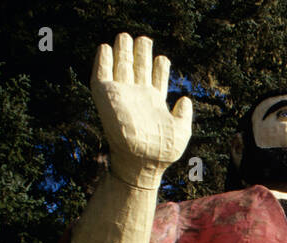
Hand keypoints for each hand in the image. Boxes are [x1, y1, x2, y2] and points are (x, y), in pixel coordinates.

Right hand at [90, 33, 191, 188]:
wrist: (142, 162)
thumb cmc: (163, 152)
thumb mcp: (181, 131)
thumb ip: (185, 114)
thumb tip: (185, 98)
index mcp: (155, 103)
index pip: (156, 80)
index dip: (160, 68)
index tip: (163, 58)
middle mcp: (138, 97)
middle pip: (139, 69)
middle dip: (141, 53)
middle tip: (144, 38)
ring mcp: (122, 95)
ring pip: (121, 67)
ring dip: (123, 52)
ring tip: (126, 36)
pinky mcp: (106, 96)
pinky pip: (101, 74)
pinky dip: (102, 61)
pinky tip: (105, 48)